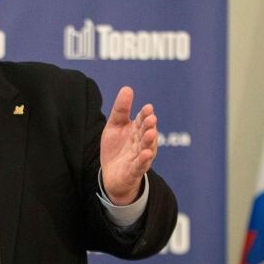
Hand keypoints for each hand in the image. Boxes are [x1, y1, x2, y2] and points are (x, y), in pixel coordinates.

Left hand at [100, 86, 157, 204]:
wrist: (112, 175)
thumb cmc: (116, 148)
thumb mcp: (114, 126)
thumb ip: (121, 109)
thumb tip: (127, 88)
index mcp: (136, 131)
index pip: (141, 120)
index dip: (144, 114)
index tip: (148, 107)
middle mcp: (141, 143)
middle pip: (146, 133)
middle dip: (148, 126)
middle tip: (151, 118)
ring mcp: (139, 157)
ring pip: (146, 148)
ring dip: (149, 141)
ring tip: (151, 133)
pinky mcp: (134, 170)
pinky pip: (140, 165)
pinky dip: (143, 160)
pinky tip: (146, 154)